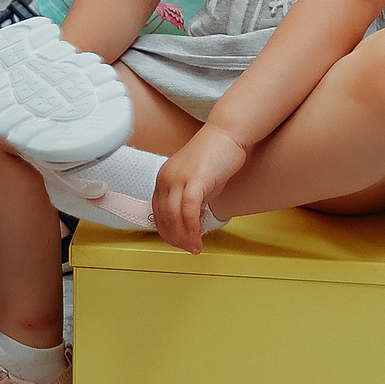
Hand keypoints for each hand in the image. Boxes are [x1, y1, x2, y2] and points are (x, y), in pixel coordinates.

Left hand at [152, 125, 244, 253]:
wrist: (227, 134)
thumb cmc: (215, 155)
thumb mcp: (197, 183)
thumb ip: (190, 201)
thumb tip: (191, 222)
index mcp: (163, 179)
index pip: (157, 213)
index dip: (167, 231)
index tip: (178, 242)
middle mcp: (166, 179)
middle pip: (163, 217)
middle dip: (175, 238)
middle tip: (188, 248)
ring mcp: (178, 179)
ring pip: (173, 217)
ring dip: (184, 237)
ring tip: (194, 246)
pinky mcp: (194, 180)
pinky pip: (188, 210)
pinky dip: (192, 227)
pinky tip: (199, 236)